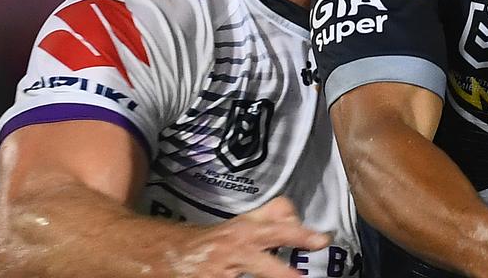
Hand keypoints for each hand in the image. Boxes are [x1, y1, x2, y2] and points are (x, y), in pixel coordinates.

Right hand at [161, 196, 331, 277]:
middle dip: (283, 274)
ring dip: (272, 275)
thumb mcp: (241, 223)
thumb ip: (270, 217)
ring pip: (251, 276)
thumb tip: (297, 216)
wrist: (164, 253)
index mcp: (245, 233)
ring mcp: (220, 274)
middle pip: (264, 266)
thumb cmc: (211, 240)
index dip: (300, 235)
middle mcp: (234, 254)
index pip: (278, 230)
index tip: (322, 240)